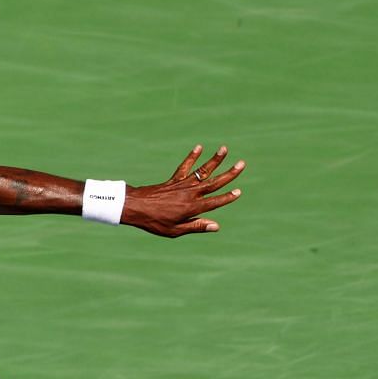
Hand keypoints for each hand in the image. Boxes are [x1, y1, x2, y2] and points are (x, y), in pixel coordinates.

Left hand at [123, 145, 243, 236]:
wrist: (134, 207)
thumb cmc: (154, 222)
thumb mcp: (174, 230)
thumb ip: (196, 226)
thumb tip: (216, 226)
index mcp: (192, 207)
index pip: (214, 202)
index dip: (227, 197)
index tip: (238, 191)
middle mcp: (190, 193)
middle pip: (213, 182)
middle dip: (229, 173)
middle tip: (242, 163)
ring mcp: (182, 185)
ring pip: (202, 171)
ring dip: (214, 160)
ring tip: (224, 148)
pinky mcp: (174, 180)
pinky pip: (185, 167)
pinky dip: (192, 157)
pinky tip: (199, 147)